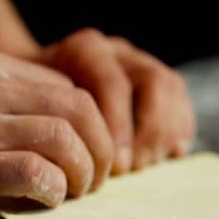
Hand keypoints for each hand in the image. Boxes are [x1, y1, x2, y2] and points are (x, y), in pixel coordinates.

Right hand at [0, 47, 112, 211]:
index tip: (90, 147)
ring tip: (80, 189)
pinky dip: (55, 188)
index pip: (67, 86)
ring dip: (85, 170)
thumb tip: (54, 120)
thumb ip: (5, 95)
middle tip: (100, 173)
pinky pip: (34, 171)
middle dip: (102, 145)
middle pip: (77, 108)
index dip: (91, 121)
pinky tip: (51, 197)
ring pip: (64, 138)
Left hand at [34, 29, 195, 173]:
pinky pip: (180, 97)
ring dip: (165, 131)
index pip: (113, 84)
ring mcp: (139, 61)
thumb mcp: (38, 108)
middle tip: (135, 168)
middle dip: (148, 131)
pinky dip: (180, 125)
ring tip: (148, 163)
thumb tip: (80, 162)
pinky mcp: (156, 77)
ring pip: (171, 87)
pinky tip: (170, 151)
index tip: (116, 166)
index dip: (119, 128)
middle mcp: (117, 51)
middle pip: (153, 81)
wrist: (46, 85)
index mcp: (86, 51)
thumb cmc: (41, 105)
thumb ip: (58, 124)